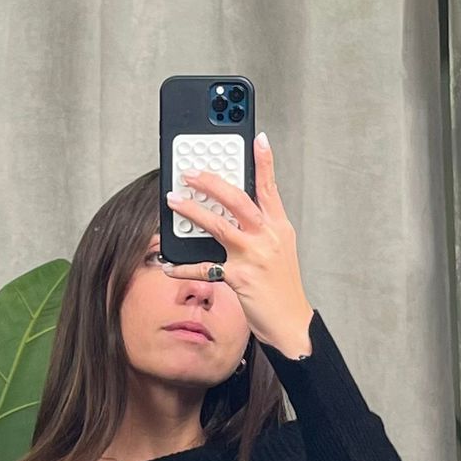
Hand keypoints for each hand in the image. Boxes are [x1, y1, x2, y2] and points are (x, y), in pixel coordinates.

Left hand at [163, 134, 314, 355]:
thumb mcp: (279, 250)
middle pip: (238, 199)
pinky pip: (205, 268)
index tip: (257, 138)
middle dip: (212, 181)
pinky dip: (184, 267)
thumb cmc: (282, 287)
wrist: (292, 323)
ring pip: (219, 225)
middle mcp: (268, 237)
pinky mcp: (240, 278)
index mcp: (279, 227)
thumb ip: (261, 229)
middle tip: (190, 171)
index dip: (264, 161)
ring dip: (192, 211)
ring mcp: (254, 256)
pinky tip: (168, 264)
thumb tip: (231, 211)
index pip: (270, 187)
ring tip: (173, 200)